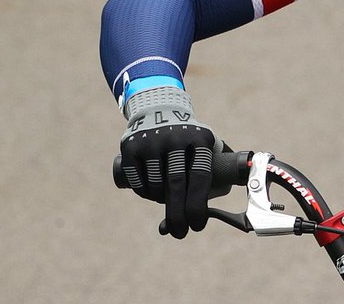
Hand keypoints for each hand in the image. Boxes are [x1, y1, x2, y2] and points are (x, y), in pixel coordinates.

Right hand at [119, 86, 219, 238]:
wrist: (160, 110)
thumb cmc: (190, 142)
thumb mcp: (208, 149)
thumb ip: (213, 180)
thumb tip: (199, 218)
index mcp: (201, 138)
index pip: (200, 176)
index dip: (198, 205)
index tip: (197, 226)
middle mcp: (176, 137)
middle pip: (176, 185)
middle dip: (178, 214)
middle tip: (181, 233)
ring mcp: (152, 140)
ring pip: (155, 185)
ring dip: (160, 200)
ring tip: (166, 198)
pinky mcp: (130, 145)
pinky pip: (137, 181)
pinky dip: (144, 192)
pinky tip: (151, 190)